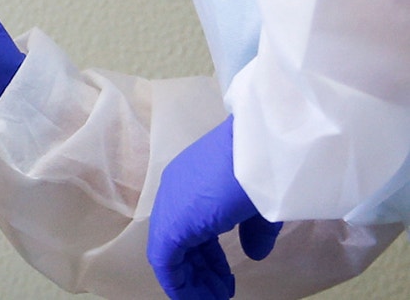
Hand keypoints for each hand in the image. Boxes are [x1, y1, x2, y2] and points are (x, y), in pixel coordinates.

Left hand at [148, 116, 281, 299]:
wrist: (263, 147)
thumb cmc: (266, 166)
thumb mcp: (261, 200)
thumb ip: (254, 228)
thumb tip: (254, 252)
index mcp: (193, 180)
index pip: (190, 224)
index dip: (205, 255)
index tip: (223, 276)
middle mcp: (175, 191)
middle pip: (178, 239)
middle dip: (199, 269)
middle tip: (218, 291)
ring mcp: (171, 206)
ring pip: (169, 252)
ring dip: (191, 279)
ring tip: (214, 298)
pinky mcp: (172, 224)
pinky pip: (165, 260)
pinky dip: (179, 283)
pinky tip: (198, 297)